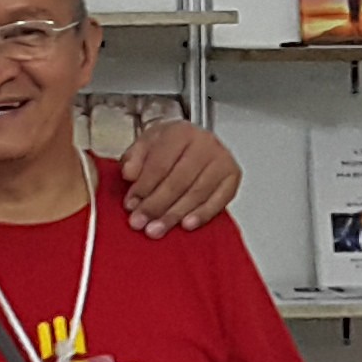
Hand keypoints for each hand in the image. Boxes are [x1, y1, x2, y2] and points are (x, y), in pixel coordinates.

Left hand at [120, 119, 240, 235]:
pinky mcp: (233, 176)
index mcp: (180, 132)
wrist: (194, 142)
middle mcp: (205, 143)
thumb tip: (129, 174)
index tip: (130, 205)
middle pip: (178, 181)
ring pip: (196, 193)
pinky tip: (186, 225)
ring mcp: (222, 159)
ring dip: (174, 215)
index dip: (143, 187)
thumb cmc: (169, 146)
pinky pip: (218, 201)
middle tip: (140, 223)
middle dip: (156, 205)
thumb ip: (134, 159)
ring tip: (156, 229)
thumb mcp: (146, 145)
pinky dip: (202, 215)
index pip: (160, 164)